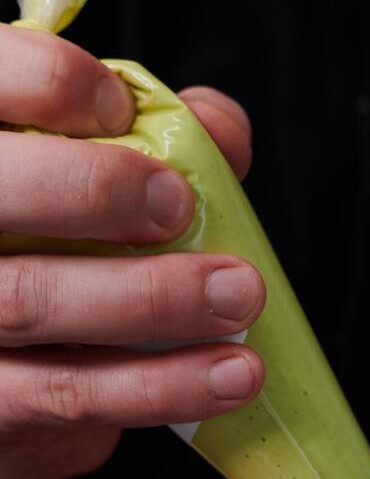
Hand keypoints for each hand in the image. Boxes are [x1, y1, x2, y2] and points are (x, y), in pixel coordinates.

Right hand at [0, 24, 265, 478]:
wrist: (17, 386)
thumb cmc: (56, 258)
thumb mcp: (91, 185)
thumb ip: (153, 138)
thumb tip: (218, 127)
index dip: (44, 84)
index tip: (118, 106)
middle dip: (93, 190)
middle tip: (178, 204)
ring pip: (32, 302)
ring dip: (150, 299)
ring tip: (239, 295)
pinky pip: (69, 393)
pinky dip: (159, 385)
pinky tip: (227, 376)